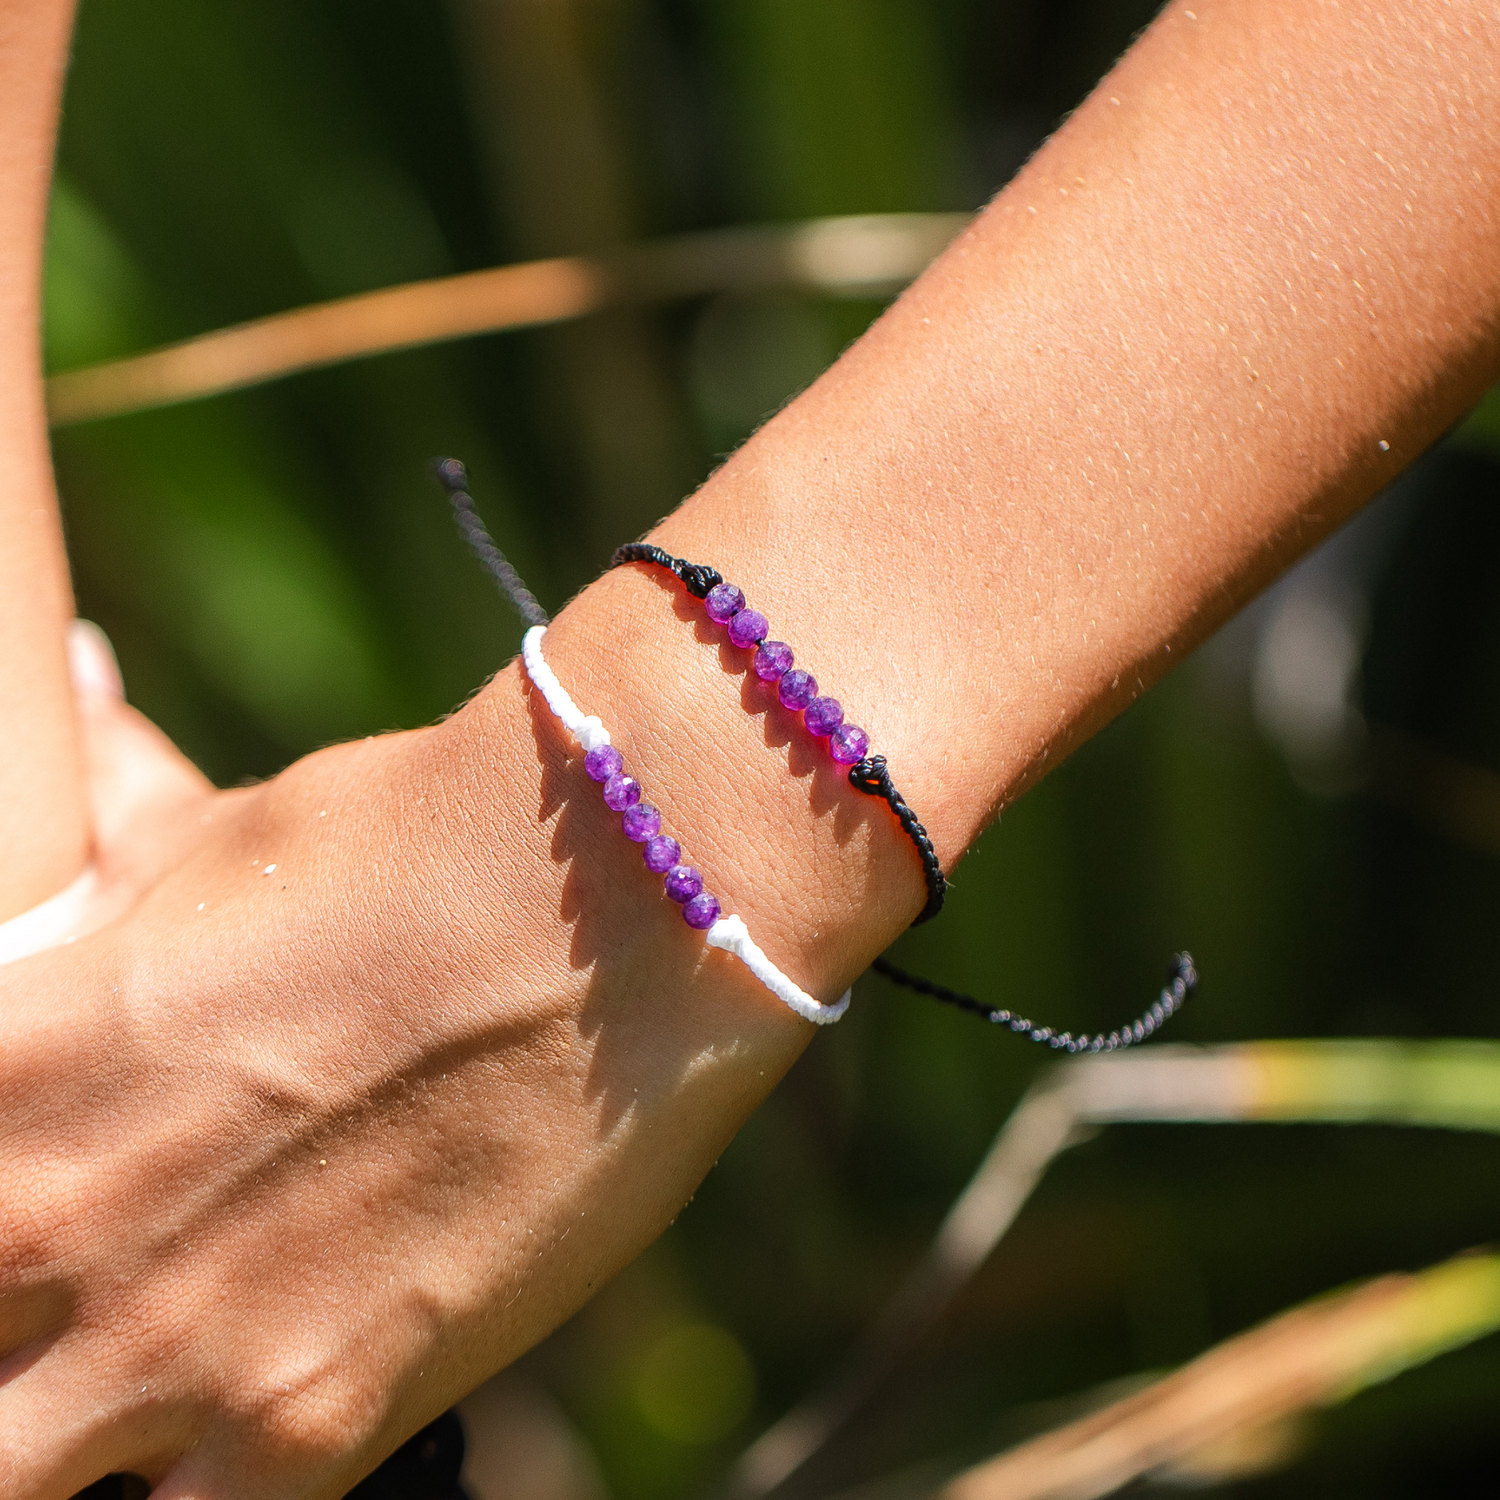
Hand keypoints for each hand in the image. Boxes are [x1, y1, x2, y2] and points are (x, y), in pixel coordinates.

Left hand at [0, 620, 818, 1497]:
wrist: (621, 897)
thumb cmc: (423, 834)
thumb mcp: (232, 832)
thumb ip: (118, 819)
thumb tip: (69, 680)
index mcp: (4, 1060)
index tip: (21, 1216)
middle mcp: (47, 1223)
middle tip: (66, 1303)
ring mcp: (175, 1345)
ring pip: (19, 1485)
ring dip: (62, 1439)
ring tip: (131, 1381)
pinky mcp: (321, 1416)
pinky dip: (185, 1496)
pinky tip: (232, 1432)